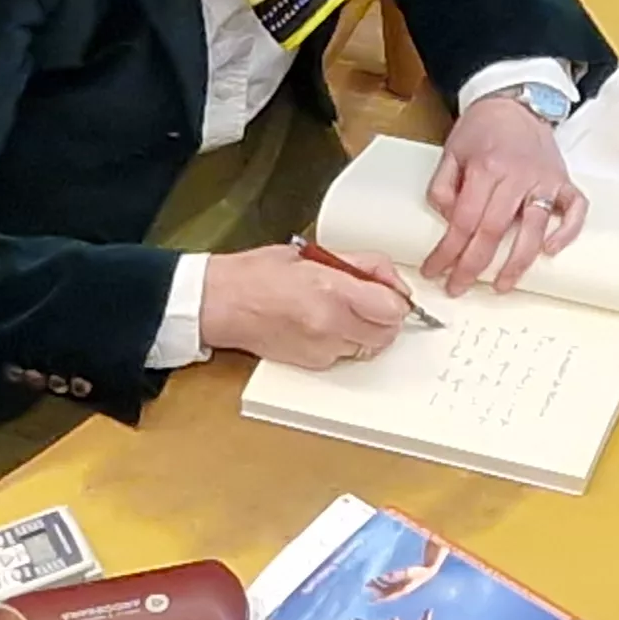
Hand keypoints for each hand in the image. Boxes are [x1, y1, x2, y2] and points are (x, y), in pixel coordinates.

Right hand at [199, 246, 408, 367]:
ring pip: (369, 348)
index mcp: (332, 290)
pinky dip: (345, 343)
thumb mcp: (312, 255)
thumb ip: (357, 264)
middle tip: (372, 303)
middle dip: (386, 318)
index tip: (390, 292)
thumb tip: (388, 277)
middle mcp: (331, 324)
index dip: (397, 299)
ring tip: (344, 312)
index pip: (393, 309)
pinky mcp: (312, 364)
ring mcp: (322, 348)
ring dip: (367, 332)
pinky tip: (326, 326)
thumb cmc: (257, 275)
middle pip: (387, 334)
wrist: (221, 304)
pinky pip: (345, 356)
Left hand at [423, 93, 583, 294]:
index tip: (435, 271)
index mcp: (486, 167)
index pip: (463, 220)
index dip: (447, 251)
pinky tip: (551, 251)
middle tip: (459, 287)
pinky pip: (575, 209)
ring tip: (502, 286)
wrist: (515, 102)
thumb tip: (449, 222)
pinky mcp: (563, 181)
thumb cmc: (482, 128)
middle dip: (474, 265)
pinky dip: (567, 232)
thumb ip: (443, 187)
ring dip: (517, 263)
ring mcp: (545, 180)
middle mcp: (517, 175)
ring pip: (534, 229)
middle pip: (494, 230)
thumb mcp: (451, 151)